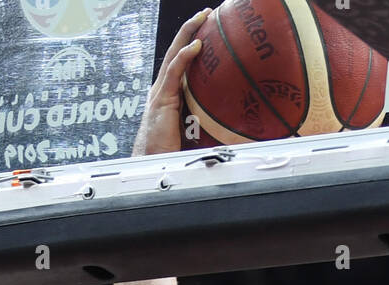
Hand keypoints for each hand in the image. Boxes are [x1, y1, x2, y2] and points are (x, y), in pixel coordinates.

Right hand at [132, 10, 211, 157]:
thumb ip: (207, 123)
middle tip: (206, 13)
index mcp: (169, 93)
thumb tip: (234, 126)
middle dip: (191, 29)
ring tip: (202, 18)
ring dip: (189, 34)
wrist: (154, 165)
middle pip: (177, 50)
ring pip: (175, 54)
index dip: (192, 43)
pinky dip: (185, 56)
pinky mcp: (162, 99)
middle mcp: (163, 87)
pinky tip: (197, 46)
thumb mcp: (193, 133)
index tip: (207, 30)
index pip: (181, 61)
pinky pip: (174, 72)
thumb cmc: (172, 155)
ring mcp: (161, 92)